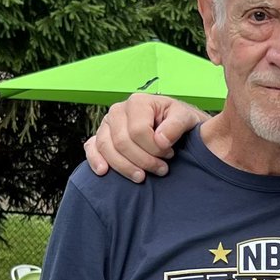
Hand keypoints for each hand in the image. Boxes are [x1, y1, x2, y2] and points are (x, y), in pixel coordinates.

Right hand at [83, 93, 206, 181]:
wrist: (177, 127)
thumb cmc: (180, 122)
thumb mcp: (187, 118)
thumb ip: (176, 125)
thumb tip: (161, 140)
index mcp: (138, 102)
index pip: (138, 130)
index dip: (154, 148)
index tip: (169, 155)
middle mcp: (118, 110)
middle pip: (121, 141)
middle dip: (142, 160)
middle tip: (161, 169)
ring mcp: (107, 123)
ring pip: (106, 147)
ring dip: (124, 167)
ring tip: (142, 177)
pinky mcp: (101, 136)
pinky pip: (92, 147)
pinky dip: (95, 160)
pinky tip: (104, 172)